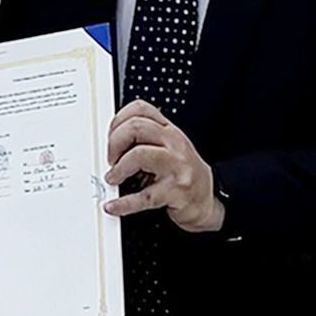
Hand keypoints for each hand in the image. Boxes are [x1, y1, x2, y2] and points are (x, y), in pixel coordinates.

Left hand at [103, 100, 224, 234]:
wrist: (206, 201)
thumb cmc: (184, 174)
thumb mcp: (169, 148)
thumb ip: (147, 138)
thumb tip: (112, 138)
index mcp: (169, 131)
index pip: (140, 109)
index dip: (118, 120)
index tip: (110, 135)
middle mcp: (174, 144)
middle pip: (135, 127)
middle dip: (113, 143)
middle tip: (110, 159)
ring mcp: (176, 167)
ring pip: (138, 154)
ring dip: (118, 169)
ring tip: (113, 178)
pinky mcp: (174, 192)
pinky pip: (142, 196)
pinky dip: (123, 203)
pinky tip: (114, 205)